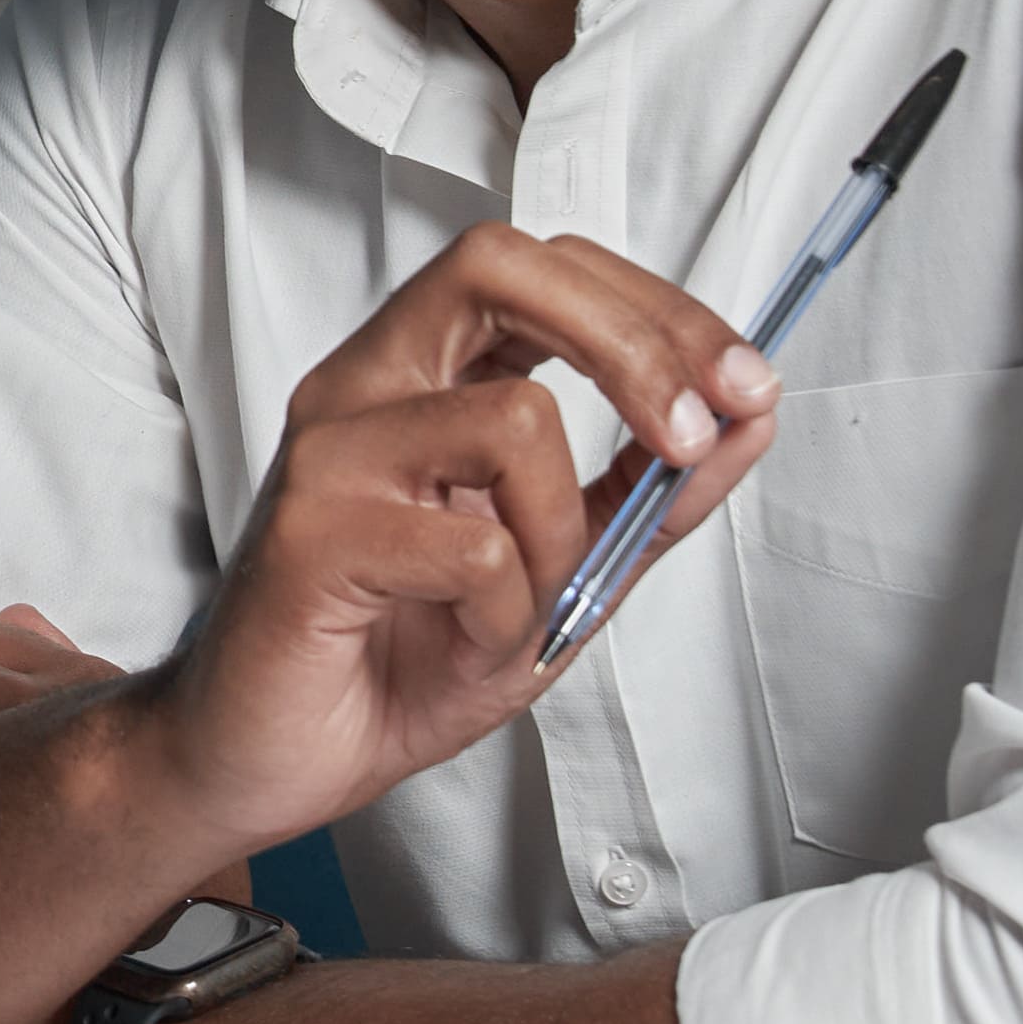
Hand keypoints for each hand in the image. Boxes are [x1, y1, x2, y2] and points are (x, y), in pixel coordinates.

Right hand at [134, 224, 774, 861]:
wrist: (272, 758)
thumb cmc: (396, 657)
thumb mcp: (565, 569)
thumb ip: (649, 492)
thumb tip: (750, 414)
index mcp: (418, 375)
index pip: (541, 267)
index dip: (656, 308)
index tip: (741, 384)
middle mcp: (363, 387)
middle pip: (502, 265)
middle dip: (636, 341)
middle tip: (693, 431)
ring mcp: (328, 452)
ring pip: (515, 417)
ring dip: (566, 532)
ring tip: (528, 605)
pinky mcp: (311, 533)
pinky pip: (476, 548)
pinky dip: (509, 614)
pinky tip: (468, 644)